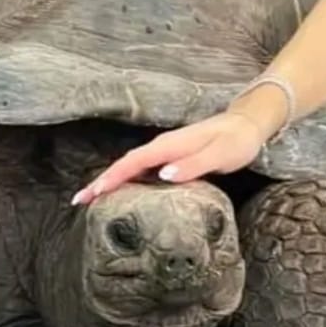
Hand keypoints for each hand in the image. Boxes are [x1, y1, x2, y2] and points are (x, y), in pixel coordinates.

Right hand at [71, 111, 266, 204]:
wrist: (247, 124)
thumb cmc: (236, 141)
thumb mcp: (220, 154)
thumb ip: (194, 164)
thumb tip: (163, 176)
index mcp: (171, 145)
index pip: (134, 162)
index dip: (113, 177)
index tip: (93, 193)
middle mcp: (164, 146)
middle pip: (126, 164)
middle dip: (101, 181)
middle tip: (78, 201)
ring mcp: (166, 150)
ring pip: (132, 166)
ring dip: (110, 181)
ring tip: (90, 200)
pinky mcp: (171, 156)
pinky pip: (142, 168)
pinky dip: (126, 179)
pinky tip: (120, 192)